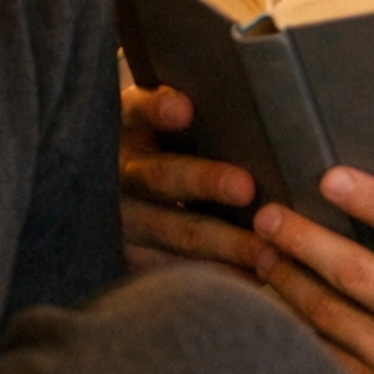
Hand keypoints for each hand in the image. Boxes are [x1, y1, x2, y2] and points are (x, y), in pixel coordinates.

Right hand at [119, 84, 275, 278]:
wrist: (110, 187)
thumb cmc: (163, 142)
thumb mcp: (160, 117)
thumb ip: (189, 108)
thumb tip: (246, 93)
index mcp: (125, 125)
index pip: (137, 111)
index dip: (157, 109)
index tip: (184, 109)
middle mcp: (115, 170)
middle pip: (159, 176)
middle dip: (203, 181)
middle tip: (246, 188)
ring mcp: (117, 217)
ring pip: (170, 230)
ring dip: (220, 243)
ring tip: (263, 251)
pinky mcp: (124, 255)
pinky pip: (168, 270)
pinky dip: (210, 276)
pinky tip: (247, 280)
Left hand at [252, 166, 373, 373]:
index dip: (370, 199)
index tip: (330, 178)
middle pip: (354, 271)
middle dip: (302, 237)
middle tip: (269, 215)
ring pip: (327, 314)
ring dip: (286, 278)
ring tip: (263, 252)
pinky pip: (323, 355)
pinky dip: (294, 326)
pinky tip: (274, 305)